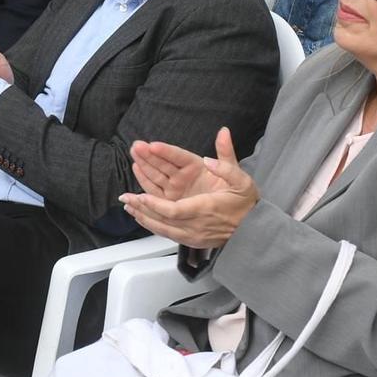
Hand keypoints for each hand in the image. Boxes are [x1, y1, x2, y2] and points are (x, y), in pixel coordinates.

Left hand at [119, 129, 258, 249]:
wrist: (252, 230)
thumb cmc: (246, 204)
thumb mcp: (243, 179)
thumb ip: (228, 160)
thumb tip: (221, 137)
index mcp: (206, 207)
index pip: (175, 210)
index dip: (155, 205)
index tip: (141, 196)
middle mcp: (195, 223)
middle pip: (162, 218)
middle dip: (142, 206)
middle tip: (125, 196)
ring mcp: (191, 233)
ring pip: (161, 227)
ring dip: (142, 215)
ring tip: (126, 203)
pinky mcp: (189, 239)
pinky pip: (165, 232)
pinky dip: (150, 224)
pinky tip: (138, 215)